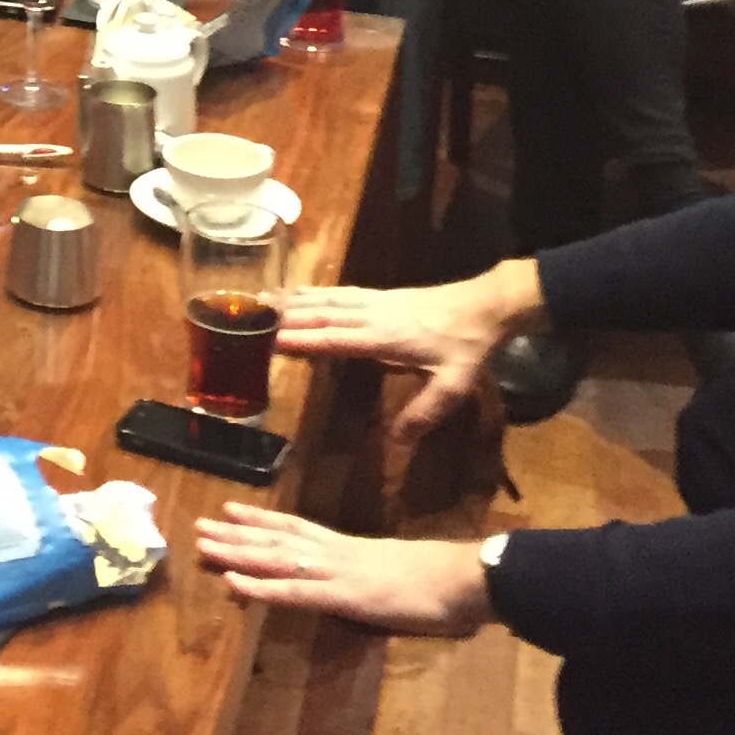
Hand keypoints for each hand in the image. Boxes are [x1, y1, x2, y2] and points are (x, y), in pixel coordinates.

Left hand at [195, 504, 492, 634]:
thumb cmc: (444, 579)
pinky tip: (233, 585)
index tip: (231, 508)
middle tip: (198, 524)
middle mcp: (335, 553)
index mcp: (350, 548)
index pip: (297, 527)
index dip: (262, 518)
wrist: (466, 577)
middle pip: (276, 538)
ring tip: (202, 544)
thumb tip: (368, 581)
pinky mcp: (343, 596)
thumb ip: (376, 574)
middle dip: (236, 533)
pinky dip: (260, 589)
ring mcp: (336, 572)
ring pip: (275, 559)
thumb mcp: (400, 573)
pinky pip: (294, 592)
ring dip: (236, 553)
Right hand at [278, 265, 534, 440]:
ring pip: (327, 300)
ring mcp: (375, 302)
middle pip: (322, 314)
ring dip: (293, 300)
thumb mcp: (454, 385)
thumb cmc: (467, 347)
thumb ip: (425, 412)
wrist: (485, 306)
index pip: (335, 338)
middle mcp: (373, 316)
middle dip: (285, 316)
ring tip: (261, 299)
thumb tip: (398, 441)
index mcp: (385, 338)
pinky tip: (300, 293)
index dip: (302, 339)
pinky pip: (339, 293)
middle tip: (250, 317)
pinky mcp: (380, 296)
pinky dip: (314, 292)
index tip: (269, 340)